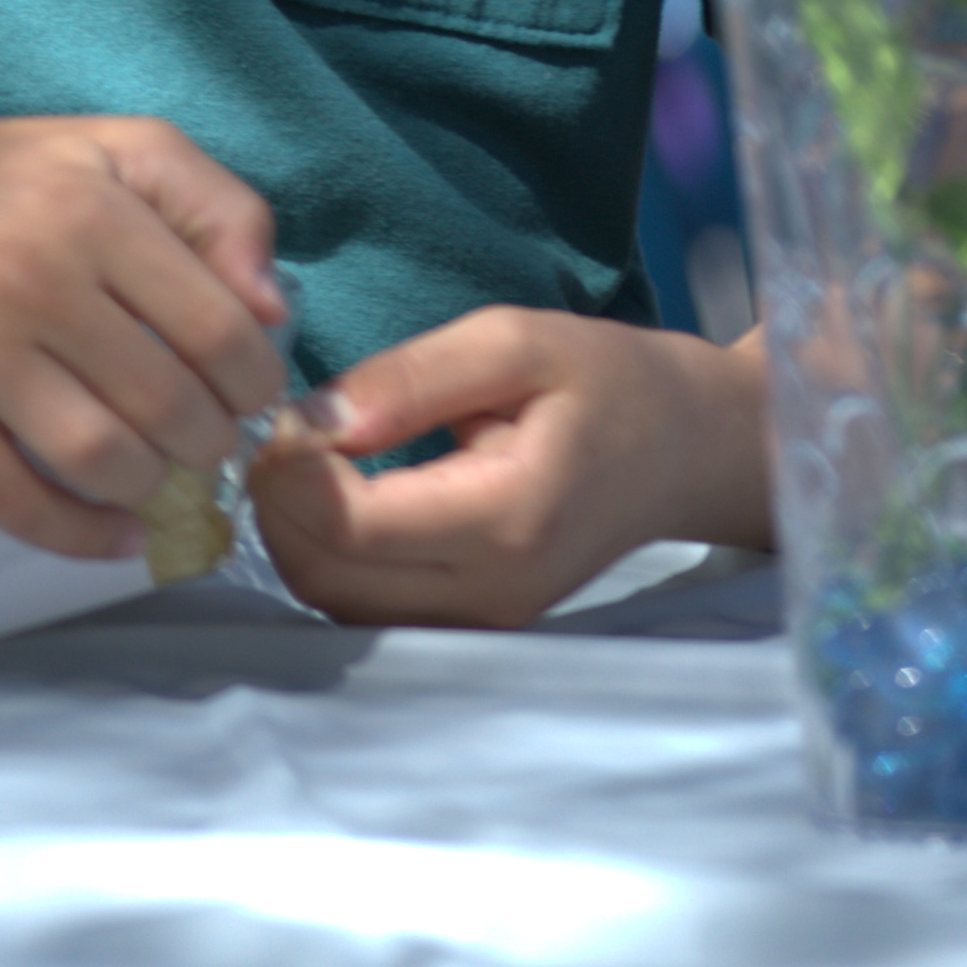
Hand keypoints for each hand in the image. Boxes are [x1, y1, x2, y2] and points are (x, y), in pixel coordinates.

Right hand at [0, 109, 292, 562]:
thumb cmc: (10, 180)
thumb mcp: (124, 151)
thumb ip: (221, 208)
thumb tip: (273, 312)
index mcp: (93, 215)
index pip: (219, 333)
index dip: (254, 382)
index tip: (243, 389)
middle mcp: (33, 282)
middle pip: (169, 408)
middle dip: (209, 440)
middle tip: (201, 433)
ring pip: (101, 461)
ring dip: (151, 485)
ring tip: (155, 467)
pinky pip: (17, 503)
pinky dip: (81, 538)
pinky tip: (117, 535)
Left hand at [241, 310, 771, 627]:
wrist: (689, 450)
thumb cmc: (608, 382)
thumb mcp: (514, 342)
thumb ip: (410, 380)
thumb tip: (314, 420)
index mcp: (506, 518)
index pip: (347, 527)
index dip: (287, 471)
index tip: (284, 411)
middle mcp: (492, 591)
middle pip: (326, 578)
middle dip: (278, 504)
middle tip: (284, 431)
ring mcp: (486, 620)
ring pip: (336, 603)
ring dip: (296, 535)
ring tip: (311, 459)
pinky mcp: (477, 624)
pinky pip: (368, 607)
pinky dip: (330, 557)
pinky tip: (340, 496)